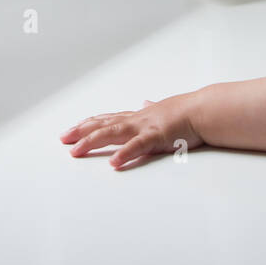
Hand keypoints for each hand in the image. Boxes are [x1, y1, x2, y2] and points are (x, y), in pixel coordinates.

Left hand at [60, 91, 205, 169]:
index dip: (88, 124)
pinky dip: (124, 154)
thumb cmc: (186, 112)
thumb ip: (151, 108)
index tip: (72, 129)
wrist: (202, 110)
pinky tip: (112, 163)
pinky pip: (137, 147)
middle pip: (102, 125)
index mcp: (137, 117)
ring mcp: (144, 128)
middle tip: (63, 139)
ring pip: (112, 133)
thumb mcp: (163, 108)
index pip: (107, 119)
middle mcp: (136, 120)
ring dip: (92, 142)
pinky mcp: (156, 137)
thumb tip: (145, 102)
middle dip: (81, 132)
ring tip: (76, 151)